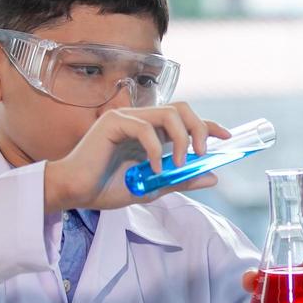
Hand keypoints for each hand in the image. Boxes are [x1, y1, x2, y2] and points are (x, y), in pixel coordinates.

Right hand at [43, 103, 229, 211]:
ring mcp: (126, 118)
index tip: (227, 137)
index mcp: (151, 132)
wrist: (75, 193)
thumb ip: (181, 180)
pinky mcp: (113, 122)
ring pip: (168, 113)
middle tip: (204, 153)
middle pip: (182, 108)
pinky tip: (153, 170)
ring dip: (182, 139)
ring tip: (180, 164)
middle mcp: (141, 120)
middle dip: (200, 127)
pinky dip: (155, 150)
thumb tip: (213, 177)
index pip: (186, 119)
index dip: (209, 125)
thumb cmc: (107, 188)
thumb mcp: (153, 187)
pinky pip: (144, 128)